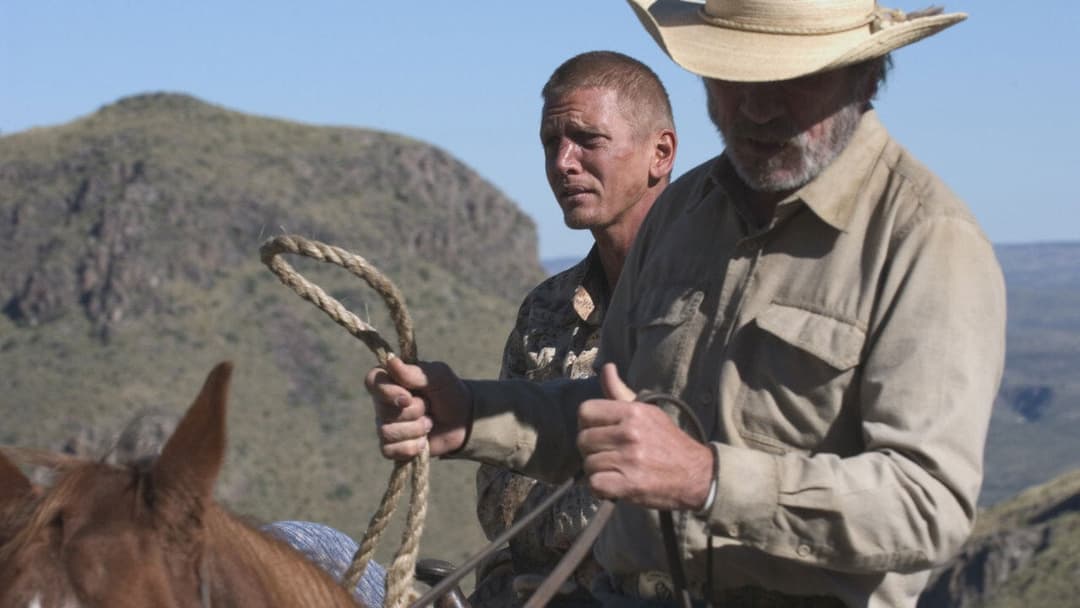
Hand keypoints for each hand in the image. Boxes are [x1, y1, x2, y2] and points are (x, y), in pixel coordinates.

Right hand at [364, 357, 471, 459]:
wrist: (463, 420)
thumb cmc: (449, 392)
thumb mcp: (438, 376)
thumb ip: (415, 372)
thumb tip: (391, 360)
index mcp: (391, 380)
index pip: (372, 380)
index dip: (388, 391)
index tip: (408, 397)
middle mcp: (383, 402)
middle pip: (383, 411)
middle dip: (414, 412)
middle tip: (429, 407)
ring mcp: (386, 425)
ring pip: (387, 432)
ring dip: (416, 429)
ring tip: (429, 423)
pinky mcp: (392, 446)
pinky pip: (390, 451)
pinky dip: (412, 447)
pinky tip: (424, 441)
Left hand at [577, 363, 713, 510]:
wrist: (696, 474)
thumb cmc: (667, 442)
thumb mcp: (647, 411)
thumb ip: (620, 392)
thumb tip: (607, 367)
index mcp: (633, 412)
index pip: (585, 411)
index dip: (587, 424)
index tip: (599, 432)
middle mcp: (629, 433)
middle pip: (583, 440)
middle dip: (592, 450)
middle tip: (609, 455)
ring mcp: (629, 460)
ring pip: (588, 464)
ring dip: (598, 471)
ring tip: (615, 470)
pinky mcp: (629, 485)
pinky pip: (595, 484)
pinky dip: (601, 488)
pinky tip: (614, 485)